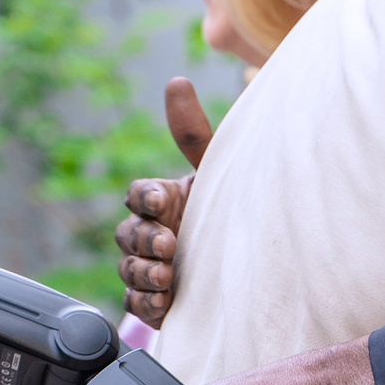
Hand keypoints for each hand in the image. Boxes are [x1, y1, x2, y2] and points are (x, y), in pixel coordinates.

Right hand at [114, 78, 215, 327]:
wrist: (258, 270)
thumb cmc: (235, 212)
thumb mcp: (221, 174)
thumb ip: (197, 135)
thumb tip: (176, 81)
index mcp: (165, 199)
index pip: (139, 195)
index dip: (145, 198)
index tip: (162, 201)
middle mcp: (153, 232)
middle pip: (127, 234)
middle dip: (145, 239)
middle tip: (169, 245)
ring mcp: (152, 267)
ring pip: (128, 269)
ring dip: (144, 272)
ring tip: (167, 276)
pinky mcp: (157, 301)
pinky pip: (134, 304)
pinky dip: (146, 303)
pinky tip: (165, 301)